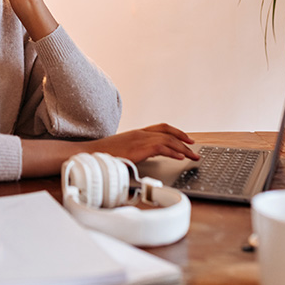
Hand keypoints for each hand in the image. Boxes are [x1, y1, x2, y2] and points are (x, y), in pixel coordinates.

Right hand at [82, 123, 200, 162]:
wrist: (90, 153)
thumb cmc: (105, 155)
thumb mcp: (125, 150)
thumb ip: (138, 150)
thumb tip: (150, 155)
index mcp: (137, 133)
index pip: (162, 127)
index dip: (177, 132)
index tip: (187, 139)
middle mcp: (140, 133)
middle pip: (167, 132)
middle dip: (184, 140)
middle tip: (194, 149)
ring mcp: (139, 139)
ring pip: (167, 139)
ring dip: (183, 148)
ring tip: (192, 156)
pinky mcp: (138, 148)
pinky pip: (161, 147)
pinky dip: (173, 152)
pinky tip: (179, 157)